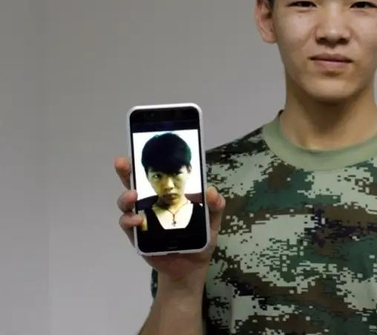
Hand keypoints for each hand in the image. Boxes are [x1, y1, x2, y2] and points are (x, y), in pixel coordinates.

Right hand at [115, 157, 225, 286]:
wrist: (191, 267)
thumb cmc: (201, 239)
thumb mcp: (213, 221)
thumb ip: (215, 206)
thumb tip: (210, 191)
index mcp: (169, 195)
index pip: (156, 174)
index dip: (148, 160)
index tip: (140, 145)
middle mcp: (152, 203)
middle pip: (135, 183)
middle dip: (126, 171)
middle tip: (123, 163)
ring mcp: (143, 219)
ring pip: (127, 203)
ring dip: (126, 197)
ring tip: (133, 196)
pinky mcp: (138, 237)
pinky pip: (128, 226)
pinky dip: (128, 221)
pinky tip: (134, 221)